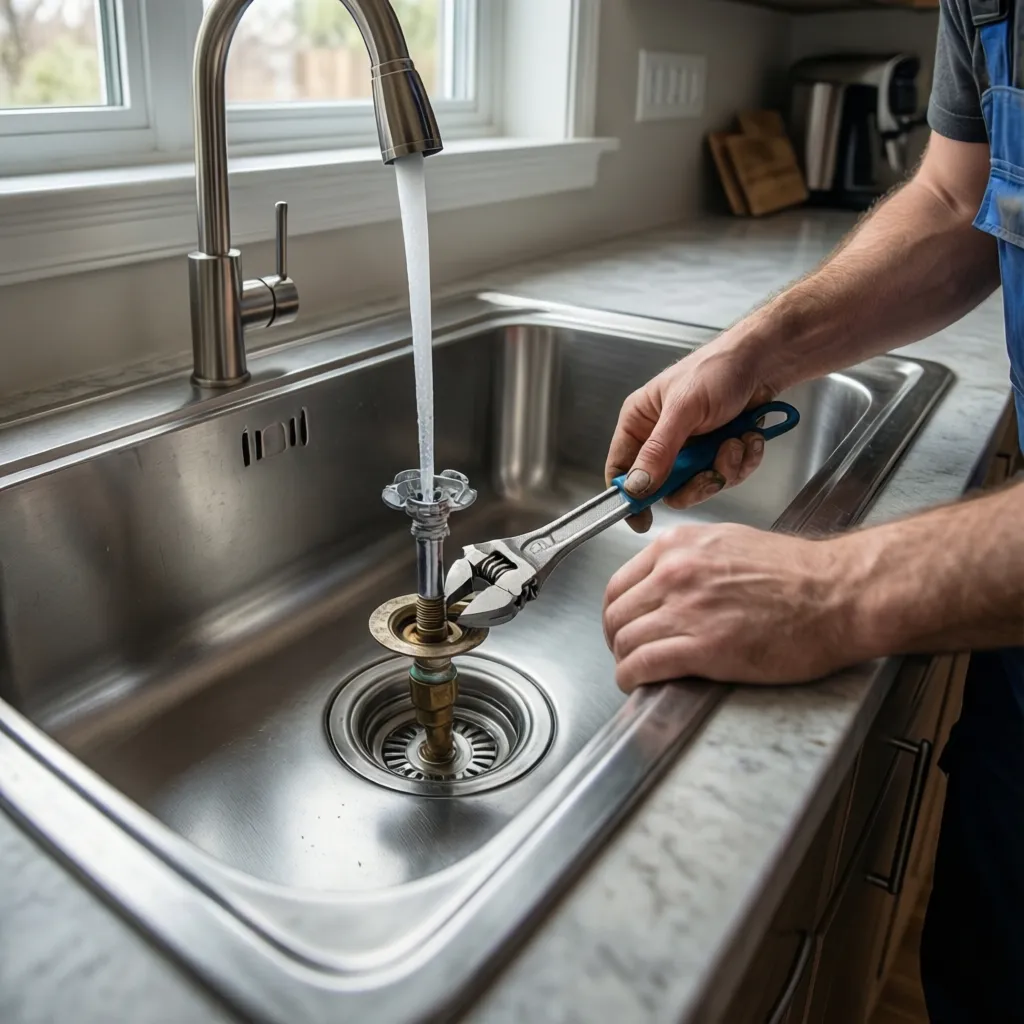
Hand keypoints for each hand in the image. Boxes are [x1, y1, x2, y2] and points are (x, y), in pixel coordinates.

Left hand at [603, 524, 865, 691]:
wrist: (838, 594)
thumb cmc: (798, 573)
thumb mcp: (729, 544)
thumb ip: (689, 560)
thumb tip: (663, 583)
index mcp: (678, 546)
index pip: (619, 584)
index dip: (618, 612)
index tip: (624, 626)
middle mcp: (674, 573)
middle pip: (616, 615)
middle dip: (617, 639)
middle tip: (628, 653)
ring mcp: (686, 610)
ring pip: (625, 641)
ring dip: (625, 662)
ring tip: (637, 671)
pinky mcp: (702, 648)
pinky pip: (643, 665)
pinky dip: (632, 678)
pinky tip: (639, 684)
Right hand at [604, 338, 776, 532]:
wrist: (763, 361)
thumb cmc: (717, 369)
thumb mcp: (684, 409)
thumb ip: (659, 450)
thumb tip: (637, 486)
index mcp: (640, 422)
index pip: (621, 469)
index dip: (629, 497)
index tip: (642, 519)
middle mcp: (662, 439)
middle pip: (665, 487)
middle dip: (695, 482)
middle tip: (711, 472)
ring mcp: (691, 448)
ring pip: (699, 485)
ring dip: (724, 467)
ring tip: (736, 441)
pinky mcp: (717, 451)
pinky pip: (726, 476)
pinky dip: (742, 460)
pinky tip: (748, 437)